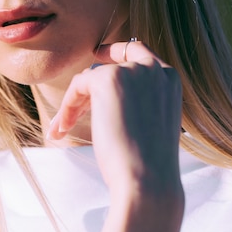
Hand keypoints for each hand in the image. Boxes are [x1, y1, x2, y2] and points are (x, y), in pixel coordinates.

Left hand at [46, 40, 183, 231]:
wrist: (147, 180)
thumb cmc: (148, 163)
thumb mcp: (150, 121)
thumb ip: (138, 99)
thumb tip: (101, 90)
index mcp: (169, 79)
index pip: (138, 52)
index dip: (115, 52)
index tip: (97, 55)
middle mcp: (153, 69)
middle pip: (108, 68)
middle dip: (86, 92)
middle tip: (69, 118)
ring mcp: (131, 71)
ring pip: (89, 79)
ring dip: (74, 104)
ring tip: (63, 129)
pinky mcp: (107, 79)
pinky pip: (77, 86)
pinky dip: (68, 106)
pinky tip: (63, 128)